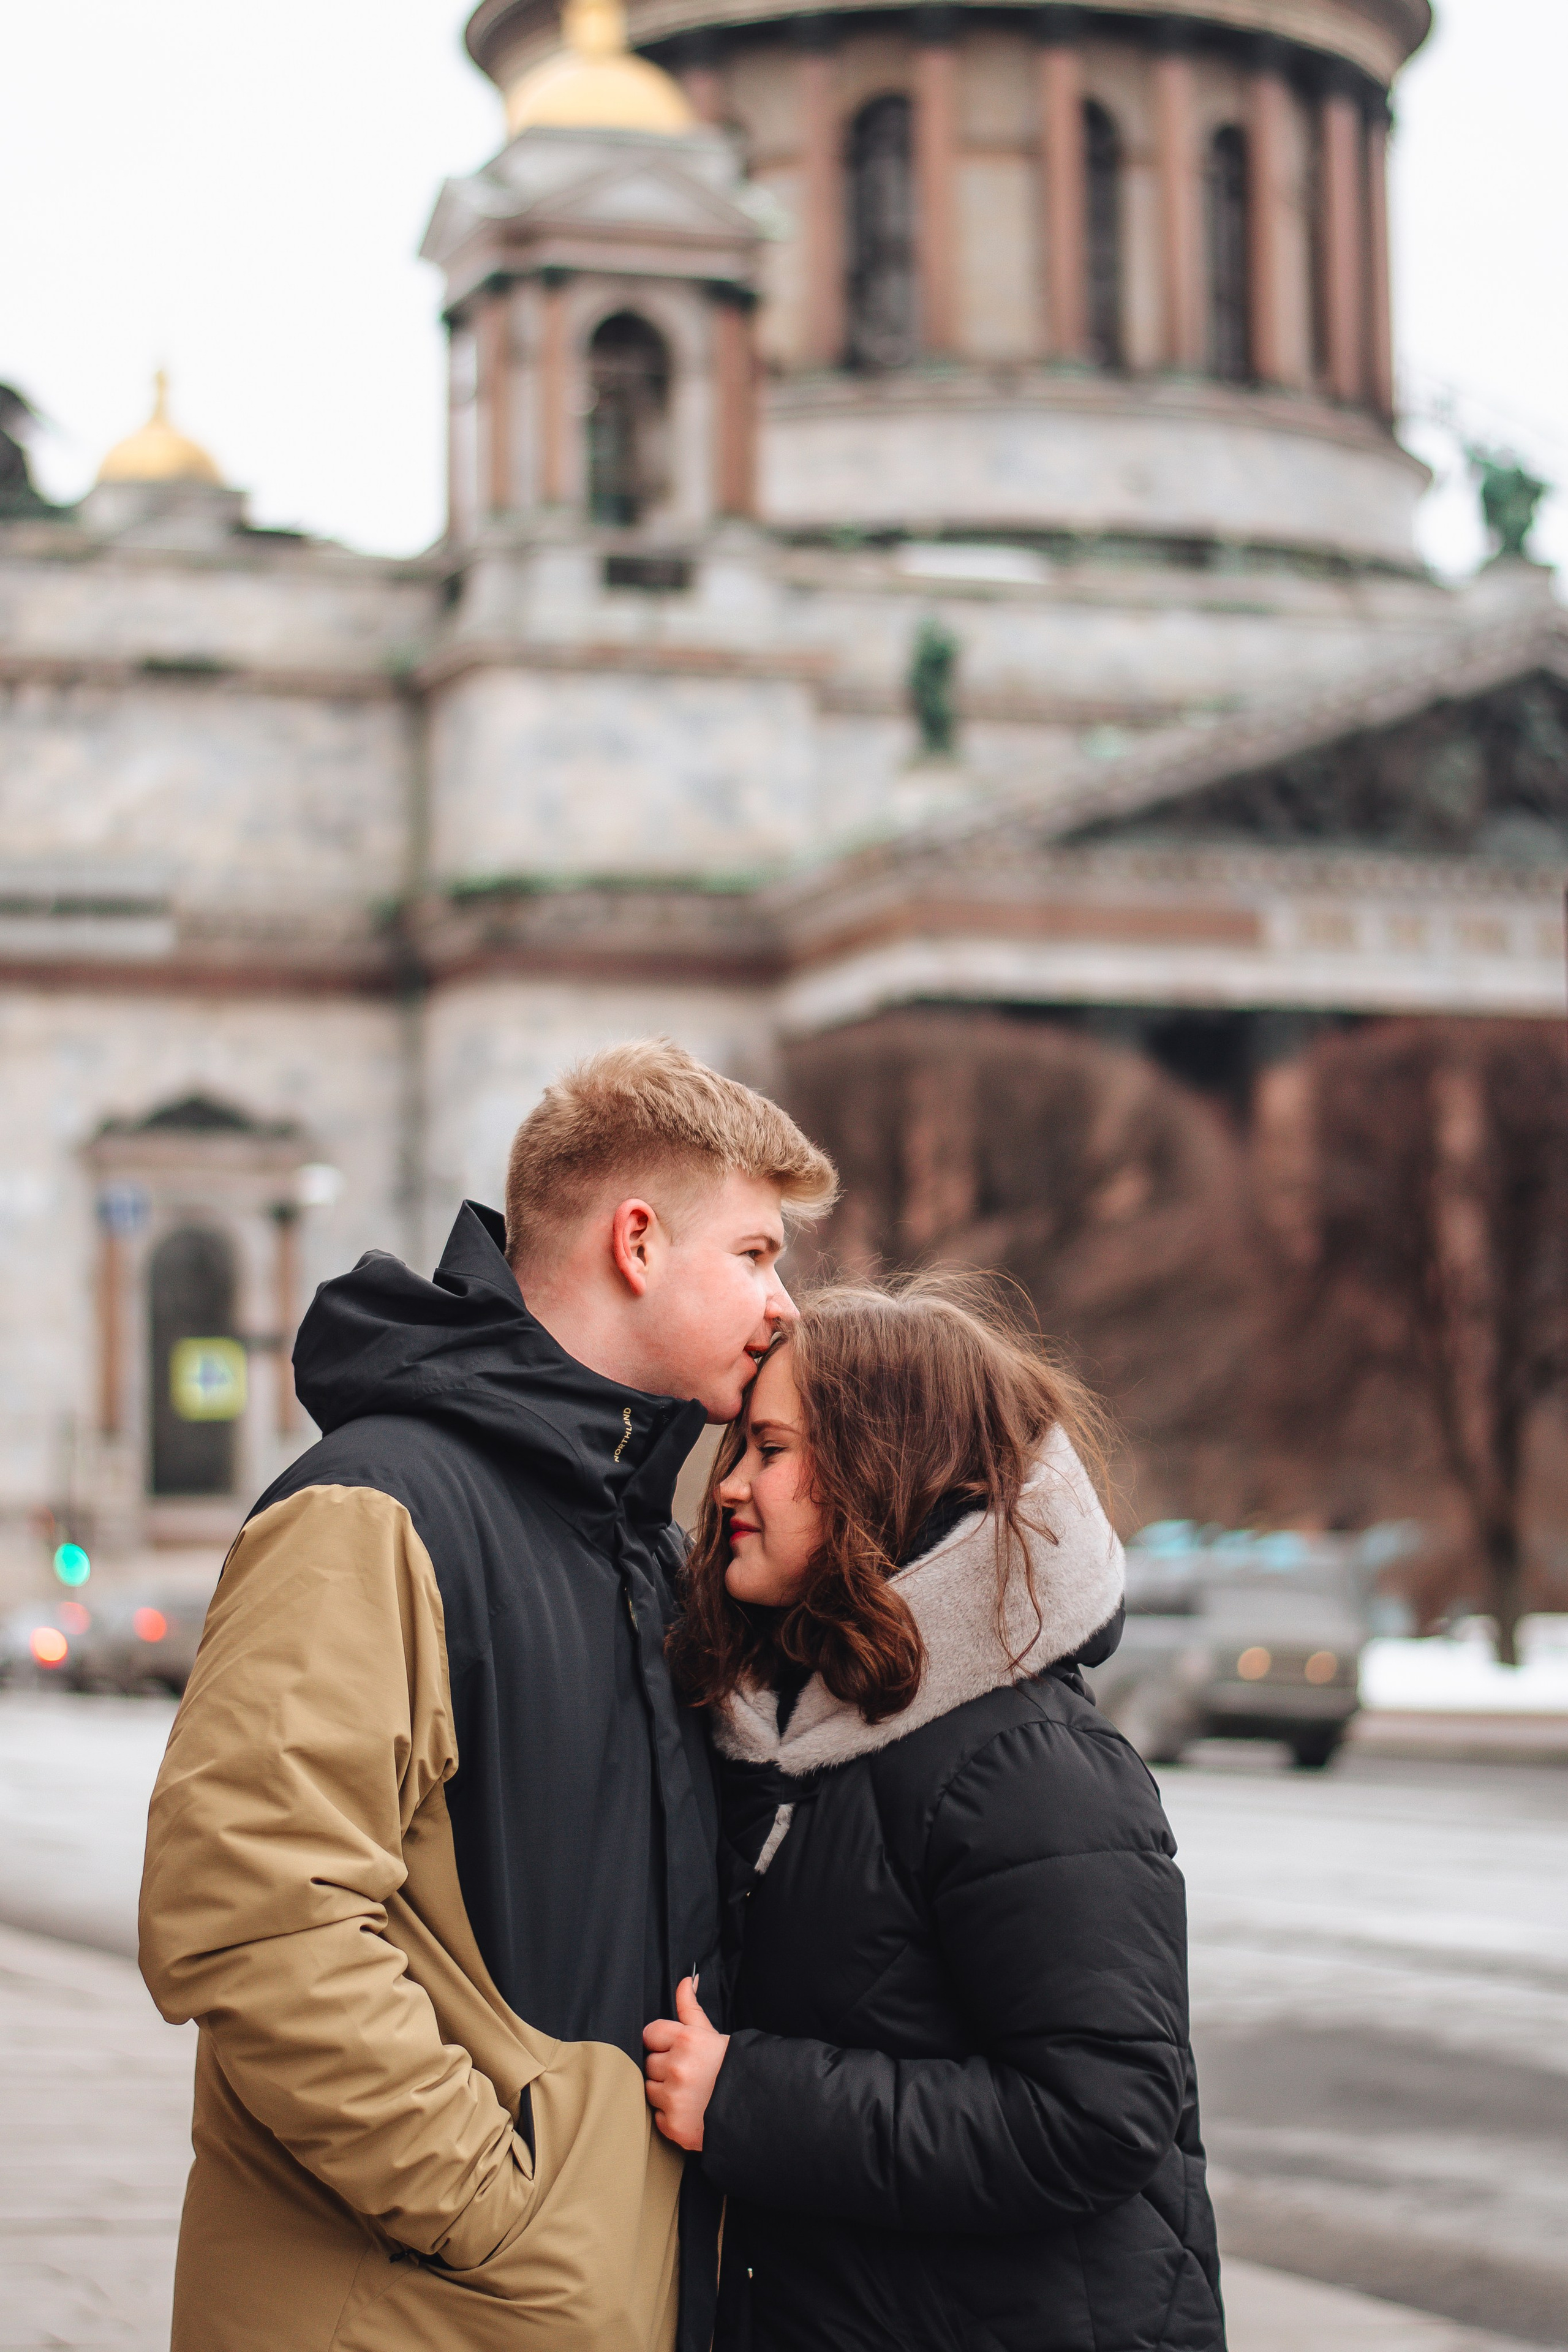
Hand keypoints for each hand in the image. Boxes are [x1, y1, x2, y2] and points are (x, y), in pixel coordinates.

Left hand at [642, 1977, 728, 2151]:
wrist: (752, 2107)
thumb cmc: (731, 2067)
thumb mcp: (711, 2033)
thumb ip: (690, 2007)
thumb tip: (686, 1980)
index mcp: (687, 2040)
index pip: (650, 2033)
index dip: (661, 2041)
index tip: (674, 2049)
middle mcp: (678, 2068)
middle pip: (649, 2063)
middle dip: (664, 2067)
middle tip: (687, 2072)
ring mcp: (674, 2098)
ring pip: (649, 2089)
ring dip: (663, 2091)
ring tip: (688, 2092)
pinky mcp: (673, 2125)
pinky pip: (656, 2116)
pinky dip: (669, 2115)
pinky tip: (689, 2111)